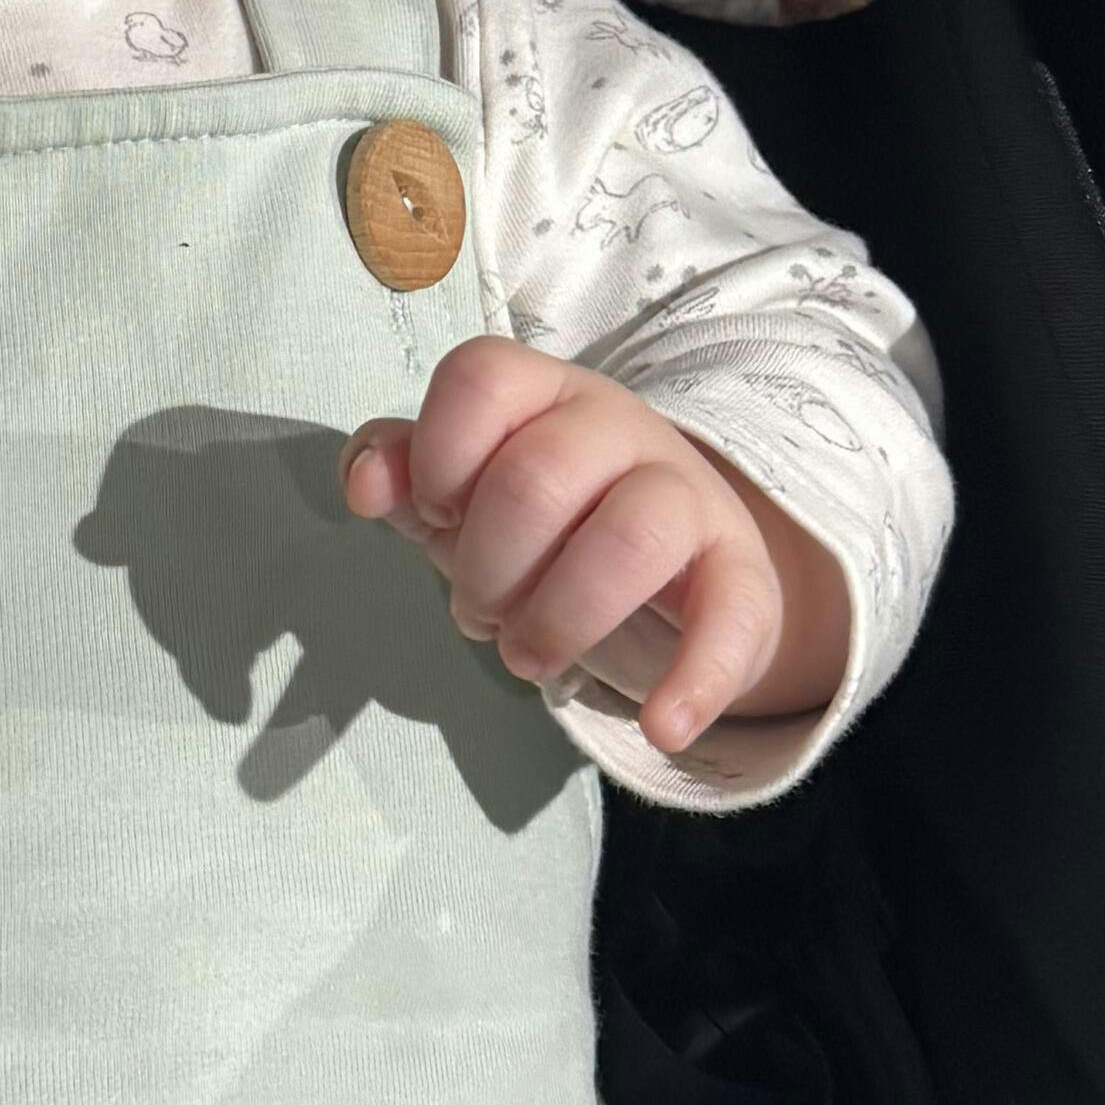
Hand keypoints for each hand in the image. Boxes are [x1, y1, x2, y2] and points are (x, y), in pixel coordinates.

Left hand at [343, 338, 838, 756]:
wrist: (675, 562)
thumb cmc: (544, 521)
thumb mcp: (461, 489)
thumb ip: (399, 469)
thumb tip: (365, 482)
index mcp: (540, 393)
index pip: (481, 378)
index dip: (439, 457)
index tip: (439, 516)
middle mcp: (617, 427)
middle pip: (539, 477)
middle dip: (486, 568)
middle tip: (479, 613)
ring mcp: (687, 494)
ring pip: (634, 534)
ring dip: (561, 619)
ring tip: (528, 660)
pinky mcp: (739, 572)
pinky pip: (731, 614)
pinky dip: (695, 678)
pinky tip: (661, 726)